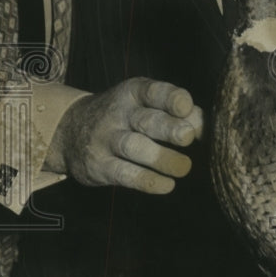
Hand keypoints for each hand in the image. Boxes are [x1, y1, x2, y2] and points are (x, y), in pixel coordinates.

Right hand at [47, 78, 203, 193]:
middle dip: (168, 128)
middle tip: (187, 137)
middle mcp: (118, 113)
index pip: (153, 91)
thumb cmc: (125, 116)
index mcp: (133, 93)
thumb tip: (207, 127)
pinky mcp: (99, 166)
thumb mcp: (144, 104)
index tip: (186, 108)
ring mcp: (105, 139)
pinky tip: (167, 185)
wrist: (68, 130)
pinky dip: (147, 181)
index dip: (171, 99)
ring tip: (184, 167)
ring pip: (134, 147)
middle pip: (146, 120)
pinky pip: (124, 174)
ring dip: (161, 158)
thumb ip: (178, 112)